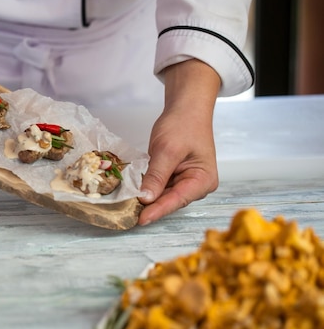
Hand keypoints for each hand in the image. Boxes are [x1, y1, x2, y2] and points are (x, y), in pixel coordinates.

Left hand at [137, 59, 220, 225]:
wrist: (186, 108)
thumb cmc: (183, 125)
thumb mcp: (167, 150)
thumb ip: (157, 175)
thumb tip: (145, 198)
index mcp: (203, 181)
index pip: (177, 200)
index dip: (157, 211)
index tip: (140, 220)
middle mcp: (196, 186)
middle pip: (169, 201)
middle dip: (149, 206)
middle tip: (126, 213)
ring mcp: (185, 182)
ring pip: (162, 195)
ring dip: (146, 198)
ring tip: (125, 205)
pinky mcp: (173, 177)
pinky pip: (158, 187)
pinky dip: (146, 188)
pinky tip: (131, 191)